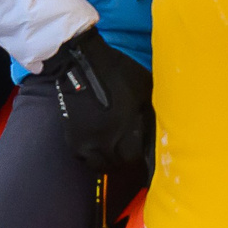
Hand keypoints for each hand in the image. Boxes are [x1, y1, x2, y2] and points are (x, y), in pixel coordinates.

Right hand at [39, 28, 153, 180]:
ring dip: (106, 162)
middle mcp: (101, 140)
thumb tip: (157, 128)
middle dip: (124, 162)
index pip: (131, 159)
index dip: (139, 160)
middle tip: (130, 155)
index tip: (144, 155)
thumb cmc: (118, 72)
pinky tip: (98, 147)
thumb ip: (149, 112)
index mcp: (122, 129)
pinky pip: (82, 156)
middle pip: (114, 165)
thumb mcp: (144, 89)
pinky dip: (91, 156)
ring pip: (96, 164)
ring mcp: (84, 139)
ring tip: (113, 154)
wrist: (81, 61)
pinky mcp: (71, 135)